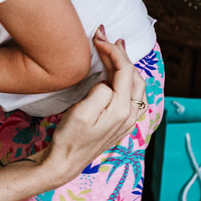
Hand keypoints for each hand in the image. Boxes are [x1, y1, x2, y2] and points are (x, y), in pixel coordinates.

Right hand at [43, 27, 143, 179]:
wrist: (65, 162)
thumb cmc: (70, 138)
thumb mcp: (82, 113)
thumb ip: (100, 92)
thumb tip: (107, 82)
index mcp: (122, 110)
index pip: (125, 70)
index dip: (113, 50)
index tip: (98, 38)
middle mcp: (130, 115)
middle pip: (134, 75)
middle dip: (120, 54)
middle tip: (104, 38)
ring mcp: (127, 120)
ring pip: (135, 85)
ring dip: (125, 65)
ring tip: (113, 49)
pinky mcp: (121, 123)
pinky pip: (131, 95)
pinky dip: (125, 78)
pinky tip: (115, 73)